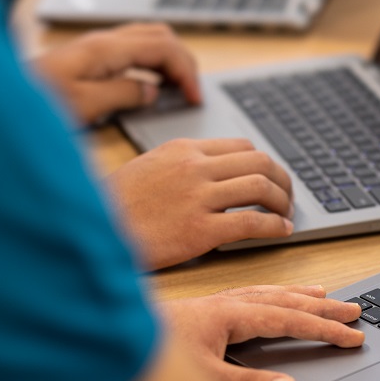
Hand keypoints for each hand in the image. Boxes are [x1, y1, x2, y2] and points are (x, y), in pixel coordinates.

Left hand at [28, 23, 201, 125]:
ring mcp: (94, 47)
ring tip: (176, 88)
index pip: (163, 47)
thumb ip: (123, 95)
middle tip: (192, 91)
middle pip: (160, 35)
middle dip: (183, 60)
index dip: (186, 71)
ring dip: (168, 59)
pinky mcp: (86, 58)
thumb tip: (151, 92)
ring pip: (147, 39)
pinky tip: (148, 85)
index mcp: (105, 48)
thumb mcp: (84, 105)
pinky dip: (151, 63)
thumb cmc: (33, 102)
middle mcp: (102, 41)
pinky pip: (131, 50)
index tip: (195, 97)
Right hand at [106, 138, 293, 268]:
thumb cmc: (115, 206)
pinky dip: (275, 226)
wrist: (92, 233)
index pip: (241, 147)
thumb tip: (215, 171)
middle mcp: (194, 168)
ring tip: (287, 215)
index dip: (263, 164)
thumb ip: (182, 165)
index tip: (270, 179)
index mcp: (182, 149)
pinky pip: (252, 222)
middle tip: (287, 197)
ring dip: (283, 202)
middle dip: (282, 180)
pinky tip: (281, 232)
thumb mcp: (147, 168)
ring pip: (260, 188)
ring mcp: (198, 198)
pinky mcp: (200, 230)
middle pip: (259, 162)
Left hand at [156, 286, 362, 380]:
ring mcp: (213, 304)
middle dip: (323, 307)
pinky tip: (273, 298)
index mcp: (229, 315)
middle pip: (285, 300)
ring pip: (268, 293)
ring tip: (326, 294)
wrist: (105, 339)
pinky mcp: (202, 310)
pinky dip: (272, 294)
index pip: (289, 320)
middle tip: (357, 311)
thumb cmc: (147, 363)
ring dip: (300, 295)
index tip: (354, 336)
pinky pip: (249, 294)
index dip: (324, 329)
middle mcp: (224, 304)